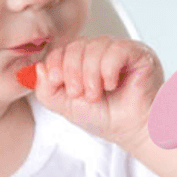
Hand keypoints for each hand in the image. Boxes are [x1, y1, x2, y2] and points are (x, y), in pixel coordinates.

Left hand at [32, 36, 163, 149]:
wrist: (130, 130)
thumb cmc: (104, 117)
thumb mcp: (65, 105)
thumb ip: (45, 89)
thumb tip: (38, 68)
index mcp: (83, 59)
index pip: (62, 48)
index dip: (57, 65)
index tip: (61, 85)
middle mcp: (101, 51)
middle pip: (76, 46)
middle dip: (73, 73)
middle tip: (82, 94)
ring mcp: (120, 49)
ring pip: (94, 47)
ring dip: (91, 76)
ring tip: (97, 94)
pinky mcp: (138, 53)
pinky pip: (115, 50)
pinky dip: (108, 70)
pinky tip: (111, 84)